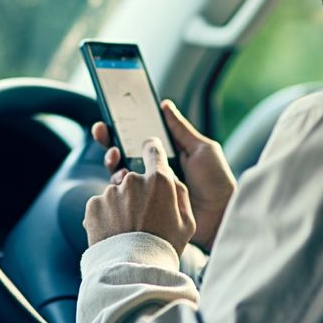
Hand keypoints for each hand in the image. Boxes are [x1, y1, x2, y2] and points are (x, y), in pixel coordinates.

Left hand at [83, 138, 195, 255]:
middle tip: (141, 217)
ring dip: (120, 206)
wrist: (133, 271)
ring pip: (116, 193)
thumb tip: (170, 178)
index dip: (151, 151)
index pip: (153, 151)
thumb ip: (180, 194)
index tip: (149, 151)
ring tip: (127, 231)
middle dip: (136, 192)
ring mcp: (111, 192)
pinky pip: (101, 205)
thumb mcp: (187, 222)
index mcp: (159, 181)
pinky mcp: (93, 205)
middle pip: (133, 177)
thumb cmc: (164, 247)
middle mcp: (133, 180)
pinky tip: (113, 232)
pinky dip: (105, 216)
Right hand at [92, 100, 236, 250]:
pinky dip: (118, 185)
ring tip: (116, 157)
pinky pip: (126, 196)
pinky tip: (121, 178)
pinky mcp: (146, 208)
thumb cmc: (216, 182)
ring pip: (121, 174)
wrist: (221, 217)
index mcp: (166, 156)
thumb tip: (165, 106)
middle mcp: (154, 172)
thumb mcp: (202, 149)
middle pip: (124, 154)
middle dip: (109, 142)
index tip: (110, 119)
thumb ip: (180, 129)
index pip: (139, 139)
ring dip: (113, 162)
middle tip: (102, 132)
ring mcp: (149, 190)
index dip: (122, 129)